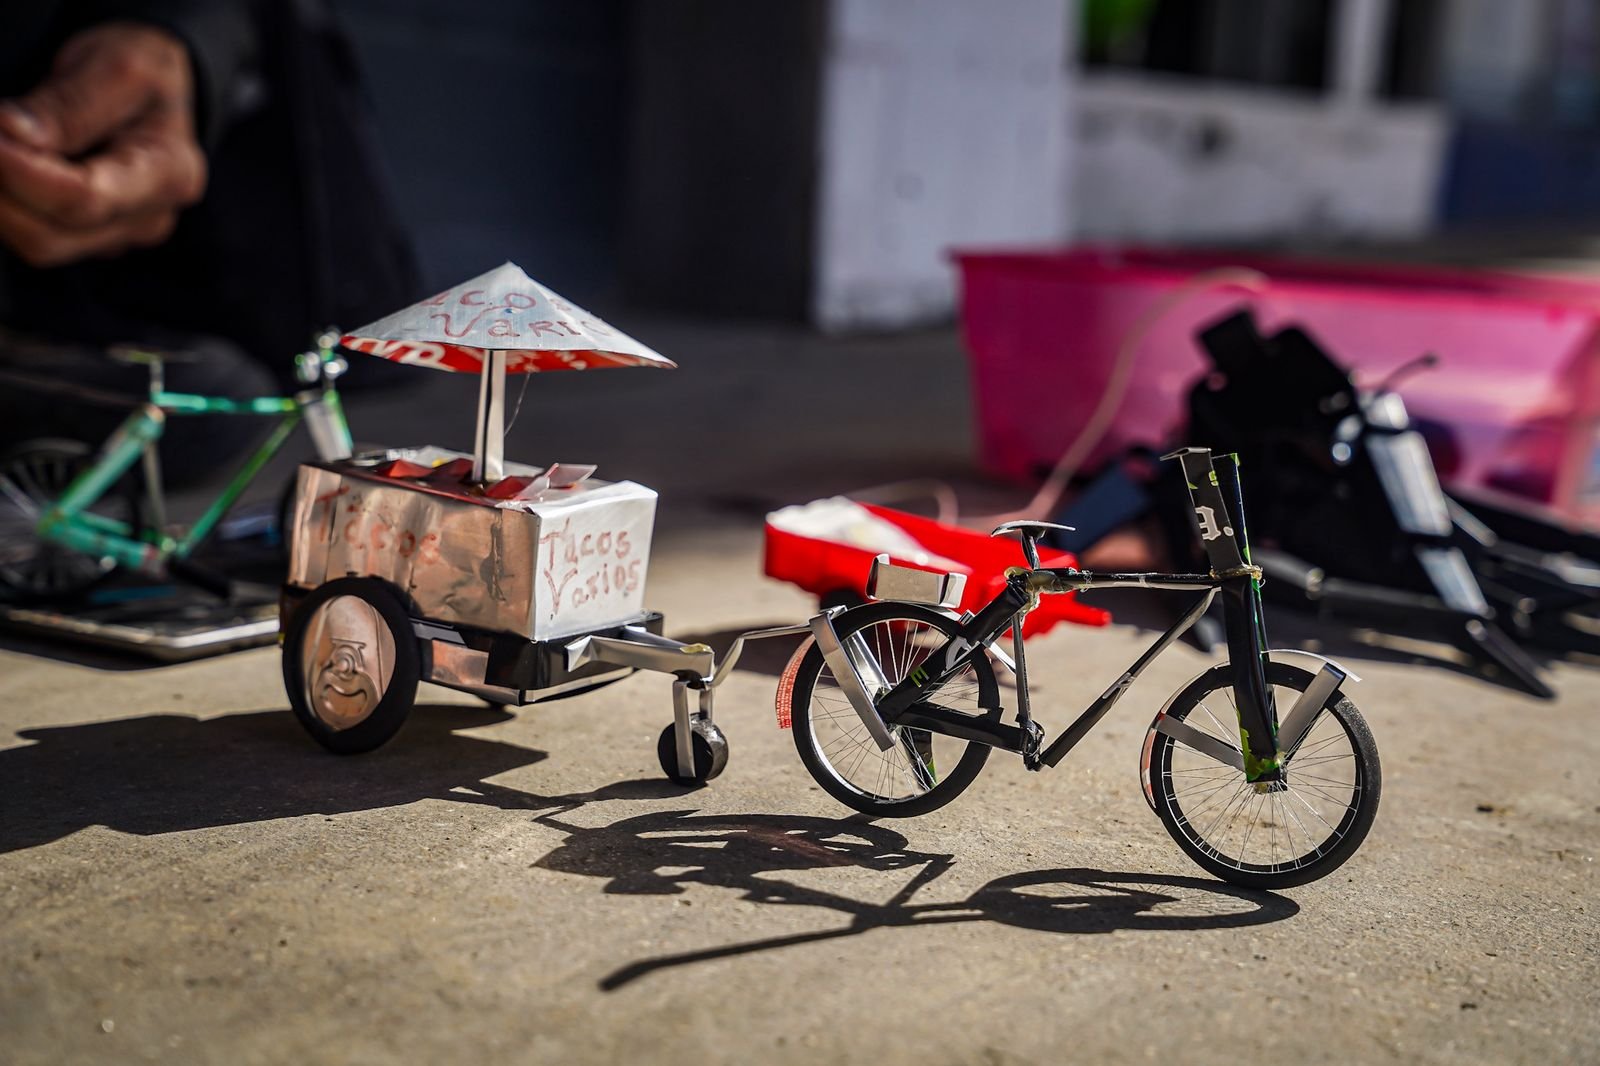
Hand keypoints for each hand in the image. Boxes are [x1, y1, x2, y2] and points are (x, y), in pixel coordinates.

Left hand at [0, 22, 206, 267]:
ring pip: (38, 244)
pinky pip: (36, 236)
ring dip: (0, 200)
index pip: (85, 198)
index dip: (21, 173)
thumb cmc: (143, 76)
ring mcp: (120, 236)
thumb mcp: (117, 67)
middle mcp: (148, 218)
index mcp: (168, 173)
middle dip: (1, 192)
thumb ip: (68, 104)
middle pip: (52, 236)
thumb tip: (14, 133)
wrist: (157, 95)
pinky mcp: (93, 240)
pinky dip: (10, 203)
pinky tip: (8, 164)